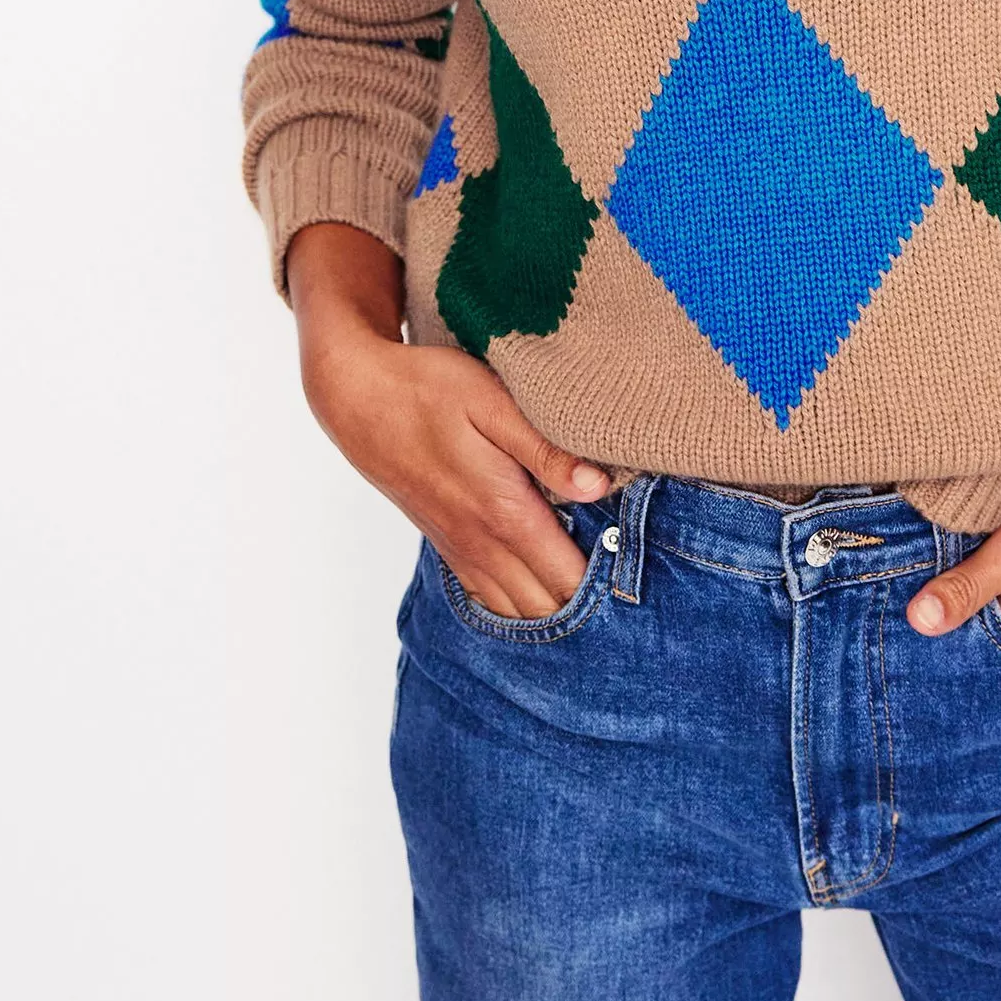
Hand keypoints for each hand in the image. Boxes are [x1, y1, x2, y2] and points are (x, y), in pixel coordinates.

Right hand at [287, 223, 610, 618]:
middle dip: (590, 607)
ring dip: (554, 608)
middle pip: (547, 606)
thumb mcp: (493, 403)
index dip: (608, 589)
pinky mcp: (446, 541)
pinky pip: (488, 596)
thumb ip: (546, 450)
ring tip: (598, 595)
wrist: (358, 398)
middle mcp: (481, 541)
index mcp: (503, 510)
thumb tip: (600, 488)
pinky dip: (520, 604)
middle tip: (631, 589)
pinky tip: (544, 592)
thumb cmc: (429, 390)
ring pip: (516, 610)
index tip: (642, 582)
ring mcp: (460, 546)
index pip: (568, 578)